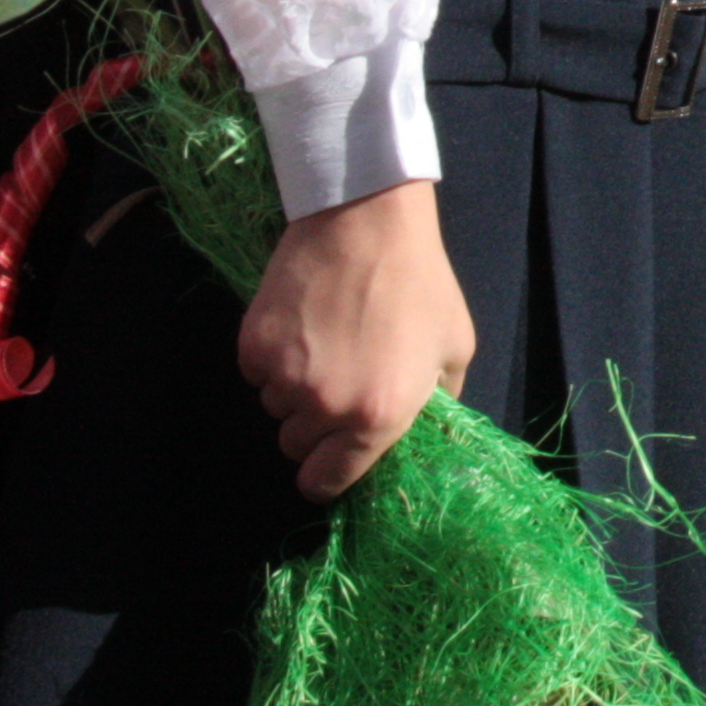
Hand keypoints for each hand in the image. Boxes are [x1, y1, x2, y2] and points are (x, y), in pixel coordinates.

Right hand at [240, 179, 475, 501]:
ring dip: (293, 391)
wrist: (368, 222)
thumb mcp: (453, 346)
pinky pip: (256, 374)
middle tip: (339, 386)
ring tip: (326, 345)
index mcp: (378, 418)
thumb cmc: (420, 282)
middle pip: (296, 447)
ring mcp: (283, 378)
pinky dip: (272, 360)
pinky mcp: (252, 346)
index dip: (328, 475)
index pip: (326, 484)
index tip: (334, 457)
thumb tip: (423, 431)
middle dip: (314, 427)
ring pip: (274, 409)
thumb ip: (439, 400)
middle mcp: (325, 408)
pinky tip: (302, 327)